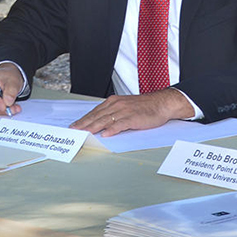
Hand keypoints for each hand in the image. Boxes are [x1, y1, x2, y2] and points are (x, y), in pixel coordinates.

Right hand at [0, 63, 23, 115]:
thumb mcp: (14, 81)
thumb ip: (11, 91)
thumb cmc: (8, 77)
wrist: (7, 77)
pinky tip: (8, 108)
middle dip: (1, 108)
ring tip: (14, 108)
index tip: (5, 107)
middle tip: (15, 109)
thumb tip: (8, 102)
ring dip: (1, 110)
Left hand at [69, 89, 193, 135]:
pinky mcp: (133, 118)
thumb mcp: (127, 106)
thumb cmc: (146, 106)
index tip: (74, 126)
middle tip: (74, 131)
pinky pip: (120, 124)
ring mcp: (125, 111)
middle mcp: (117, 105)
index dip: (84, 119)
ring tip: (84, 134)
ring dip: (93, 128)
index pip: (95, 112)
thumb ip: (114, 112)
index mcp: (114, 102)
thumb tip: (102, 123)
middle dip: (84, 124)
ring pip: (105, 120)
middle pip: (97, 116)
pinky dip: (112, 129)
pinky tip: (105, 134)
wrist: (162, 102)